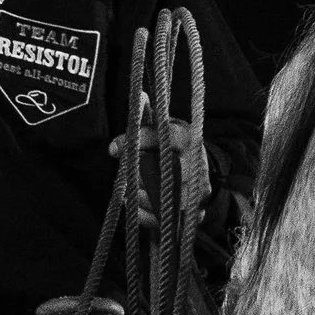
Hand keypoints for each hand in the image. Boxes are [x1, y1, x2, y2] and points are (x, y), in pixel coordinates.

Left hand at [109, 88, 208, 234]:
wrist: (201, 177)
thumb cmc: (176, 149)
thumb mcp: (167, 129)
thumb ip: (150, 118)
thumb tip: (141, 96)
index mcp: (190, 139)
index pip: (165, 135)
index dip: (139, 140)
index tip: (113, 147)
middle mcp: (198, 165)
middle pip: (161, 170)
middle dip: (137, 173)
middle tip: (125, 173)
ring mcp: (198, 191)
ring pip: (162, 197)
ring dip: (138, 194)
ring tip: (129, 189)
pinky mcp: (194, 213)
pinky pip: (163, 218)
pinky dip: (143, 213)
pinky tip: (134, 204)